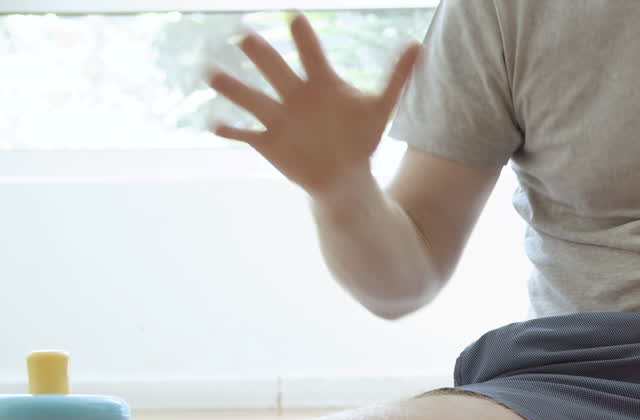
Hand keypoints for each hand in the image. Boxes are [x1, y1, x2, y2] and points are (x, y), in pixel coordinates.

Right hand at [206, 13, 421, 195]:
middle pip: (275, 69)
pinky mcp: (268, 142)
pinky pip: (245, 134)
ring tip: (213, 73)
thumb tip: (418, 45)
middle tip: (245, 37)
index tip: (295, 16)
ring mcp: (279, 117)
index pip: (311, 54)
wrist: (344, 174)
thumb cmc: (361, 136)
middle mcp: (295, 94)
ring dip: (233, 88)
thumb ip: (398, 77)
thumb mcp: (380, 108)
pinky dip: (230, 130)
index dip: (304, 37)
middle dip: (261, 55)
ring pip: (252, 98)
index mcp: (320, 83)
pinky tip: (214, 124)